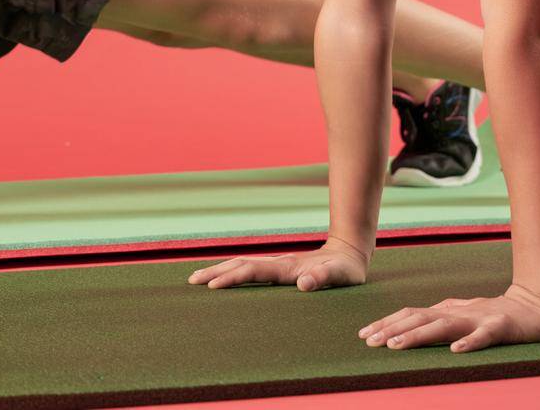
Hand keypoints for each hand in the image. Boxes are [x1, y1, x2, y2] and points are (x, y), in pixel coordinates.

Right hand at [188, 236, 369, 291]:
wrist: (347, 253)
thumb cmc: (345, 270)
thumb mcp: (340, 276)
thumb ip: (323, 278)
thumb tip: (303, 284)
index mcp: (287, 268)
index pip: (254, 271)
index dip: (233, 278)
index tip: (213, 286)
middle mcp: (278, 264)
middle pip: (240, 265)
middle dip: (215, 272)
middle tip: (192, 281)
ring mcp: (276, 265)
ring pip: (241, 265)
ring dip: (219, 271)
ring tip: (197, 279)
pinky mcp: (277, 269)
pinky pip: (249, 270)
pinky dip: (230, 272)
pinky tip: (221, 278)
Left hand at [359, 282, 539, 352]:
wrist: (539, 306)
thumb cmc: (499, 313)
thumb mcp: (464, 314)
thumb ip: (442, 316)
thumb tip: (413, 319)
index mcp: (448, 311)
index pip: (411, 315)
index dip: (387, 323)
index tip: (364, 335)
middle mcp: (458, 313)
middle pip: (419, 318)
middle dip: (392, 330)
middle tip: (369, 341)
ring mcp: (479, 318)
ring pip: (444, 326)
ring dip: (418, 335)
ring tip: (396, 345)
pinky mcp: (502, 327)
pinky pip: (485, 336)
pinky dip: (470, 342)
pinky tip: (456, 351)